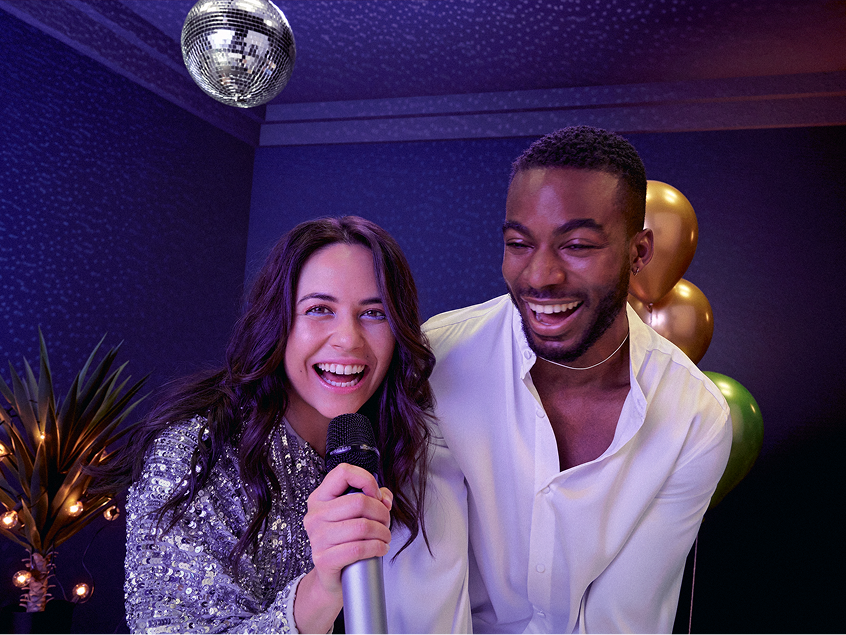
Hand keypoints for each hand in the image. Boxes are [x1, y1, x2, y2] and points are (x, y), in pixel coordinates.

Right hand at [294, 463, 392, 633]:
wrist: (330, 578)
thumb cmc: (345, 541)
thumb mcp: (355, 514)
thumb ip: (373, 498)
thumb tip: (385, 498)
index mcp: (320, 498)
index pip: (343, 472)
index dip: (366, 479)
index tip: (376, 495)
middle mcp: (315, 515)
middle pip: (359, 501)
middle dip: (381, 512)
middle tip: (385, 523)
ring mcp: (317, 538)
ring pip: (362, 526)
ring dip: (382, 532)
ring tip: (385, 537)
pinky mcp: (323, 559)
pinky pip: (358, 548)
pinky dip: (376, 548)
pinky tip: (381, 548)